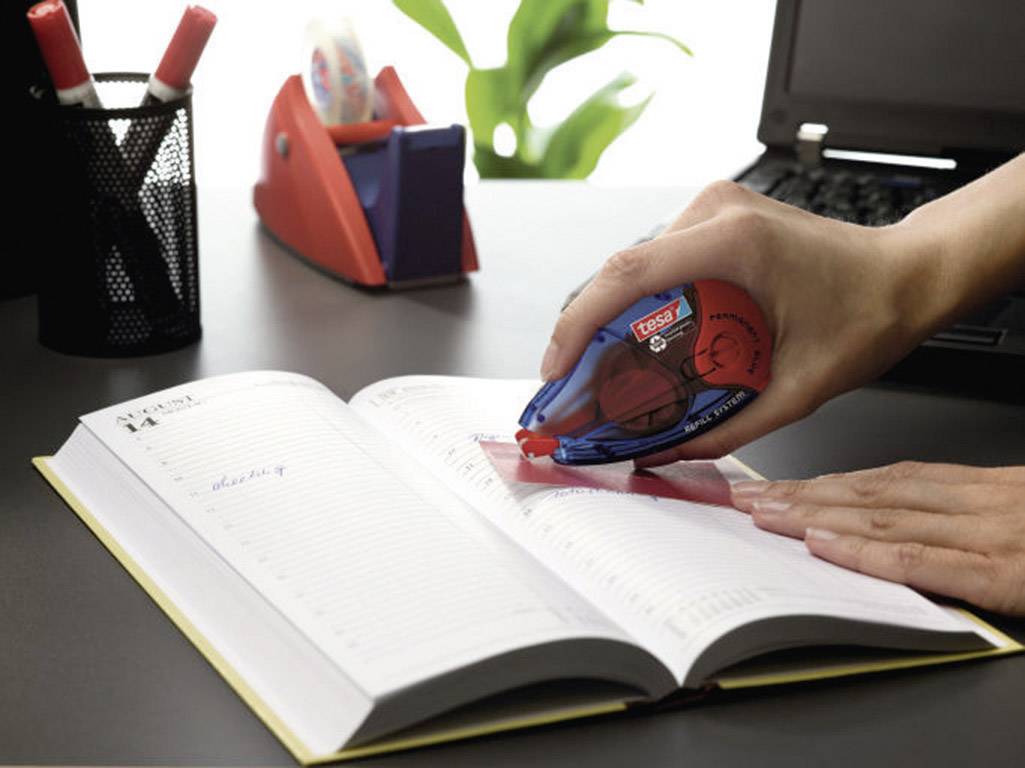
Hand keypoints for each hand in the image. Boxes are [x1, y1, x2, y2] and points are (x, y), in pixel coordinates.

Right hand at [540, 181, 947, 464]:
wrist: (904, 274)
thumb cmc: (867, 314)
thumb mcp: (798, 389)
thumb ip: (728, 429)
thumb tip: (668, 452)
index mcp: (734, 243)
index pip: (627, 276)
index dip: (577, 324)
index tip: (558, 369)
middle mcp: (716, 212)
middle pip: (620, 271)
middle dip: (586, 330)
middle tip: (574, 384)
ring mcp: (714, 208)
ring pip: (634, 265)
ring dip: (612, 316)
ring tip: (602, 370)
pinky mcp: (717, 217)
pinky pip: (658, 258)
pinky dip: (640, 301)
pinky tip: (640, 340)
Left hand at [731, 462, 1024, 615]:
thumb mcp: (1022, 515)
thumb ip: (966, 517)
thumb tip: (904, 524)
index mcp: (984, 488)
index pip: (888, 479)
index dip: (825, 482)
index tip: (778, 486)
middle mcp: (980, 504)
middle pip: (871, 494)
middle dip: (801, 495)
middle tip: (747, 498)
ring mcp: (989, 536)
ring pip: (883, 518)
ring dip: (814, 513)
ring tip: (763, 515)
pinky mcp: (1003, 574)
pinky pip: (921, 561)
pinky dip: (866, 551)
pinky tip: (822, 544)